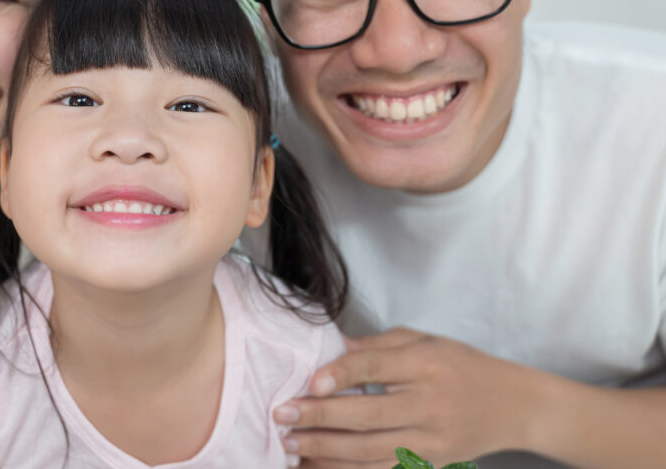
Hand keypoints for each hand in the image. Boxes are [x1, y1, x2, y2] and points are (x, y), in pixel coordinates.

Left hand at [274, 328, 533, 468]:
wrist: (515, 405)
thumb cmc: (461, 365)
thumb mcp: (423, 341)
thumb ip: (376, 346)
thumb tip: (329, 348)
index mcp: (426, 364)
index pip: (376, 368)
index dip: (340, 375)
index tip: (309, 382)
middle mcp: (430, 404)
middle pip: (368, 415)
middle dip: (319, 417)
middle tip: (281, 414)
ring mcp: (432, 441)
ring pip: (370, 452)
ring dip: (325, 449)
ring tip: (289, 442)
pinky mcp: (431, 465)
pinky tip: (318, 464)